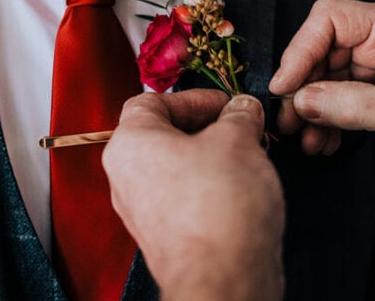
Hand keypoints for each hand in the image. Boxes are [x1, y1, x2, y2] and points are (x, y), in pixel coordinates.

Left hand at [102, 89, 284, 300]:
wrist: (222, 276)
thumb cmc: (219, 206)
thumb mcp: (238, 139)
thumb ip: (238, 116)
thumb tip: (243, 110)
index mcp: (130, 143)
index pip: (153, 100)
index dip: (194, 97)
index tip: (227, 104)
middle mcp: (126, 178)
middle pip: (165, 135)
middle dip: (208, 129)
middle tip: (242, 129)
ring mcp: (142, 212)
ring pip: (176, 169)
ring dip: (213, 159)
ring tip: (248, 159)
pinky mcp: (164, 237)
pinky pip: (183, 200)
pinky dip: (210, 189)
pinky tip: (241, 191)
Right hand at [269, 0, 374, 218]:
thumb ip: (350, 105)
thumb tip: (300, 101)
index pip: (330, 20)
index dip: (301, 49)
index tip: (285, 86)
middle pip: (321, 50)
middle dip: (301, 86)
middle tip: (286, 120)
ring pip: (325, 78)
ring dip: (311, 109)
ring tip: (303, 139)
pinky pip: (338, 99)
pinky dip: (326, 120)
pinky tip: (322, 143)